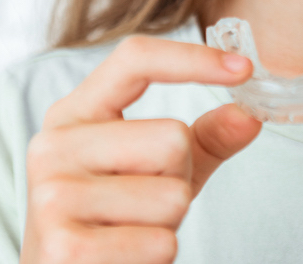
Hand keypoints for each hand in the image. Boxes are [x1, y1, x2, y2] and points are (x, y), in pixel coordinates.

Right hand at [20, 36, 260, 263]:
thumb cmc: (115, 221)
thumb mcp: (158, 170)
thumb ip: (204, 139)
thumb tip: (249, 116)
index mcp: (73, 114)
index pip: (135, 59)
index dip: (193, 58)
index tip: (245, 68)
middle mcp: (54, 146)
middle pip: (172, 137)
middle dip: (179, 178)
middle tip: (144, 205)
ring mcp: (52, 196)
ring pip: (173, 195)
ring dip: (169, 225)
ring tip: (132, 233)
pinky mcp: (65, 247)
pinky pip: (160, 243)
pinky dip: (157, 257)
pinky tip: (124, 260)